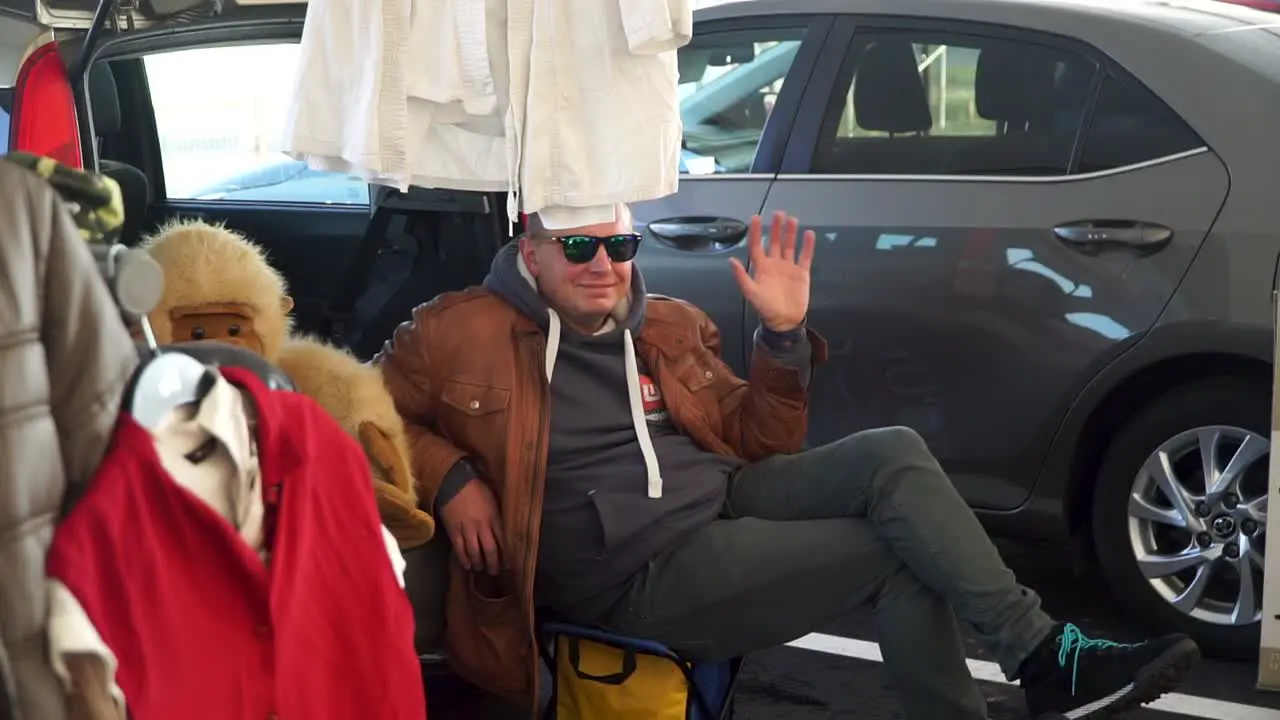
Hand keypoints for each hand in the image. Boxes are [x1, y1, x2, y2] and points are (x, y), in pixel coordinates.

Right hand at [439, 478, 503, 574]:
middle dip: (494, 564)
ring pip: (475, 552)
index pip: (503, 540)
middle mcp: (482, 526)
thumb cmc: (476, 489)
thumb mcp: (493, 500)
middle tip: (495, 572)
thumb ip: (497, 516)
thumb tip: (502, 531)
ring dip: (479, 564)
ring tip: (481, 569)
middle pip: (490, 550)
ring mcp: (467, 529)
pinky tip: (468, 566)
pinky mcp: (454, 531)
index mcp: (494, 517)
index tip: (509, 564)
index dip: (507, 554)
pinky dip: (464, 559)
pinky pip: (459, 549)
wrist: (454, 482)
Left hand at [728, 211, 815, 331]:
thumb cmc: (766, 308)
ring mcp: (789, 267)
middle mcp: (774, 264)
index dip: (756, 232)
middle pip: (774, 242)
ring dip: (790, 233)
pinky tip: (808, 234)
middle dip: (776, 228)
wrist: (785, 321)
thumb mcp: (751, 293)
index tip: (756, 218)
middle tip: (778, 213)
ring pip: (789, 246)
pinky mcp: (801, 273)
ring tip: (792, 220)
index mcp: (761, 268)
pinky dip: (807, 246)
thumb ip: (742, 277)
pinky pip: (805, 256)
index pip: (757, 245)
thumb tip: (731, 261)